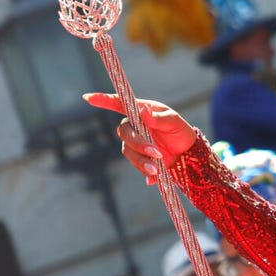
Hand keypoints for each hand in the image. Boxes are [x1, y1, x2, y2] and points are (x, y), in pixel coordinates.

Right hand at [83, 93, 197, 181]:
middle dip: (138, 144)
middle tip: (156, 153)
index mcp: (142, 111)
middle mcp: (135, 126)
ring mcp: (135, 142)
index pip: (120, 104)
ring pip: (128, 151)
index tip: (88, 97)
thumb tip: (141, 110)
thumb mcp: (173, 122)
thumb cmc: (180, 131)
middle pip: (124, 132)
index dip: (104, 100)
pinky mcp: (139, 158)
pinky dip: (145, 172)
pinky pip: (136, 165)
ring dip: (142, 160)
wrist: (188, 153)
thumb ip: (157, 118)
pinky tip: (154, 178)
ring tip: (157, 168)